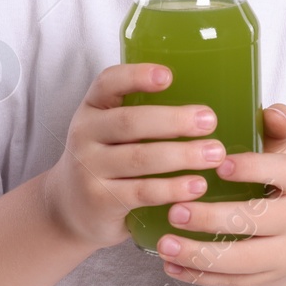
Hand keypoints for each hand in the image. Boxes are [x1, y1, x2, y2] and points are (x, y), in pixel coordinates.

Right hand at [40, 63, 226, 250]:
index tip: (168, 76)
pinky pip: (142, 192)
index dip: (137, 76)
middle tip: (209, 120)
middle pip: (130, 122)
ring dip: (182, 155)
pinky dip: (172, 188)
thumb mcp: (109, 131)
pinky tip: (197, 185)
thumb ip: (140, 115)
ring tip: (214, 154)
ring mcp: (89, 169)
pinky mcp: (101, 201)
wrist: (70, 209)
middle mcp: (84, 135)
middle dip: (174, 120)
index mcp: (91, 109)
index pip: (108, 83)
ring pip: (140, 158)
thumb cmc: (106, 160)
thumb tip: (201, 106)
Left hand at [155, 103, 285, 285]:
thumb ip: (275, 130)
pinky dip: (197, 276)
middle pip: (256, 221)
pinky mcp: (265, 280)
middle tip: (175, 209)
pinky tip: (170, 265)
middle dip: (213, 218)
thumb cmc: (278, 185)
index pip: (283, 173)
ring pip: (241, 260)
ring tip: (164, 244)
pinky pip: (229, 282)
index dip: (253, 168)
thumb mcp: (281, 155)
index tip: (219, 164)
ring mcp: (282, 254)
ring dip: (199, 254)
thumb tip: (271, 110)